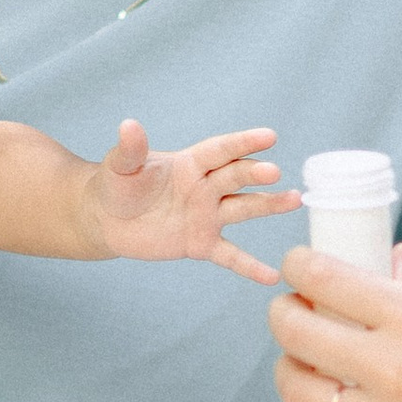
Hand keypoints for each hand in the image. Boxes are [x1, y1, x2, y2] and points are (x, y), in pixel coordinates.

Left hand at [85, 122, 297, 282]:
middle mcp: (205, 187)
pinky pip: (229, 255)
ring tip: (294, 200)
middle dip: (254, 174)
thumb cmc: (117, 185)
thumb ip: (129, 149)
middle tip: (273, 173)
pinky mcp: (201, 243)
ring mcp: (207, 215)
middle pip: (235, 178)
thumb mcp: (120, 166)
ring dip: (268, 205)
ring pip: (242, 208)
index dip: (243, 143)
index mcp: (190, 163)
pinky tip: (272, 276)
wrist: (107, 218)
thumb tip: (128, 125)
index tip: (269, 136)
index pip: (221, 150)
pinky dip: (249, 267)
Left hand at [270, 244, 401, 401]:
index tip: (297, 267)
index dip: (298, 266)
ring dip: (289, 372)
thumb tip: (390, 262)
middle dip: (284, 314)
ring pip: (296, 391)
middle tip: (291, 313)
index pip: (325, 277)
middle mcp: (393, 368)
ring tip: (300, 366)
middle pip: (295, 330)